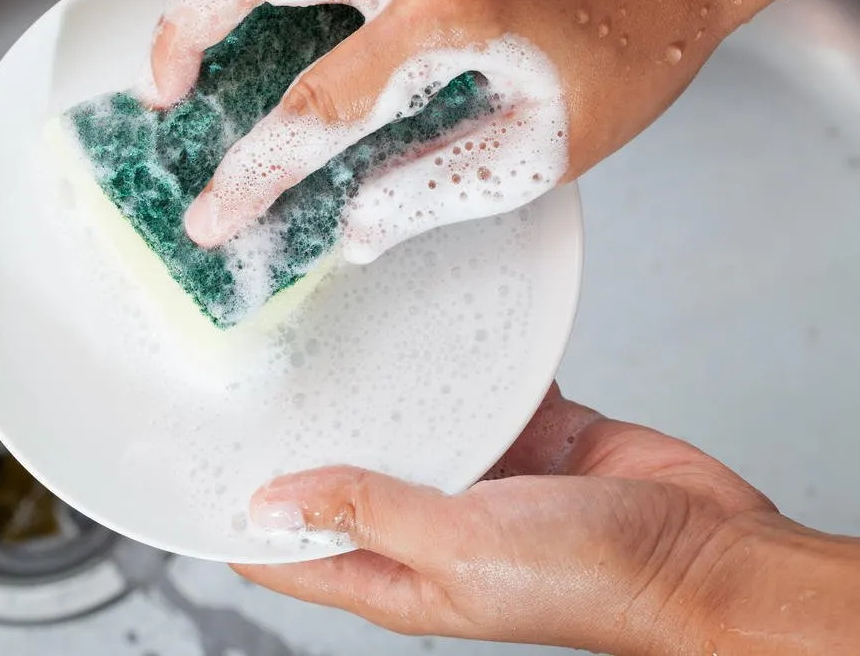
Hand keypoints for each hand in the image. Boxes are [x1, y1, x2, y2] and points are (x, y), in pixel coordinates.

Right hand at [147, 0, 859, 262]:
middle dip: (179, 36)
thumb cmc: (634, 40)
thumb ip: (437, 190)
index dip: (249, 173)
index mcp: (449, 17)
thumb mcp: (546, 147)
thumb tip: (359, 229)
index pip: (312, 106)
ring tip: (207, 27)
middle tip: (165, 90)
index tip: (213, 216)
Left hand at [235, 384, 859, 653]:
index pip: (287, 553)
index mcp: (396, 573)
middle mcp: (424, 522)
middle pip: (336, 475)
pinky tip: (419, 314)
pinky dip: (448, 355)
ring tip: (317, 326)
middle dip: (295, 432)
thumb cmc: (592, 576)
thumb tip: (270, 503)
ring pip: (400, 418)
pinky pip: (470, 384)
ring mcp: (474, 472)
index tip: (186, 468)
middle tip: (244, 370)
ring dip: (370, 383)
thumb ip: (368, 511)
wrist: (704, 551)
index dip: (233, 518)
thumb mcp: (461, 545)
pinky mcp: (523, 432)